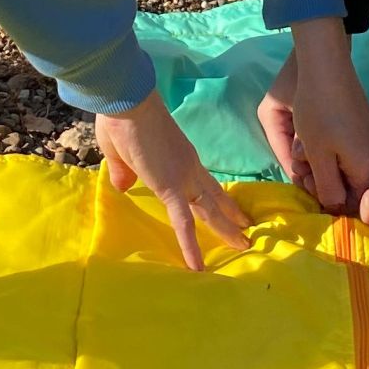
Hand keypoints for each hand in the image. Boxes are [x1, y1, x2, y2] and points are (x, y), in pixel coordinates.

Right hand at [95, 91, 251, 270]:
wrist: (127, 102)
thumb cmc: (122, 119)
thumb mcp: (121, 152)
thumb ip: (124, 170)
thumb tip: (123, 185)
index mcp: (180, 158)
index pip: (204, 183)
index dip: (218, 197)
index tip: (231, 208)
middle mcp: (188, 168)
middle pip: (215, 197)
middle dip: (231, 216)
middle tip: (248, 231)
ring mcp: (183, 177)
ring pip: (209, 211)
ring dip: (226, 230)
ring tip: (244, 246)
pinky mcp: (170, 187)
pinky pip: (183, 222)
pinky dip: (190, 245)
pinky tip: (197, 266)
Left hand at [258, 17, 368, 211]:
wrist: (327, 66)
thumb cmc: (318, 112)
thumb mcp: (317, 156)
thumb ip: (328, 189)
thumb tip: (336, 207)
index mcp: (367, 168)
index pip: (354, 204)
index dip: (329, 201)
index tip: (308, 183)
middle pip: (352, 186)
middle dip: (324, 180)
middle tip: (301, 165)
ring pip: (349, 167)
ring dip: (325, 164)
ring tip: (304, 147)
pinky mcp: (367, 127)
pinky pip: (351, 151)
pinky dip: (332, 150)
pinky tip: (314, 136)